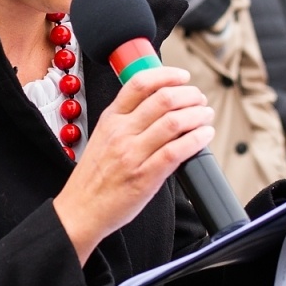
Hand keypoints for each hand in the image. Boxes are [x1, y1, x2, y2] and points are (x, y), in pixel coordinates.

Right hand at [54, 67, 212, 264]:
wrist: (80, 210)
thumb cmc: (93, 178)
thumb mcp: (103, 137)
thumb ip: (127, 121)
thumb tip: (160, 107)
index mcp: (111, 119)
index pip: (140, 83)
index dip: (167, 75)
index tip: (183, 77)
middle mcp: (121, 132)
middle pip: (163, 99)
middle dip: (190, 95)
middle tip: (199, 99)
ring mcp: (133, 154)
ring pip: (174, 122)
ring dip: (197, 115)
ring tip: (206, 115)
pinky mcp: (145, 177)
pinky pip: (176, 151)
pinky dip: (196, 139)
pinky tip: (204, 135)